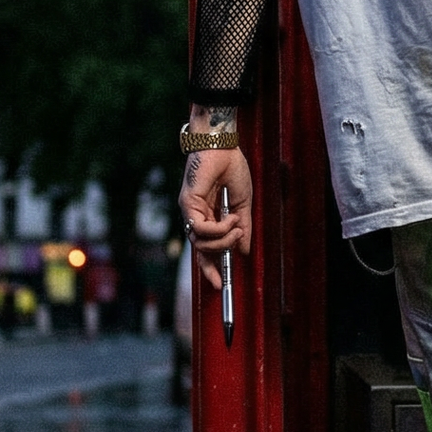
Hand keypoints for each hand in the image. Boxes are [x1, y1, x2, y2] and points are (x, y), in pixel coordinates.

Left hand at [179, 148, 251, 286]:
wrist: (223, 146)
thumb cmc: (232, 169)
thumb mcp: (242, 204)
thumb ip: (242, 228)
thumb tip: (244, 250)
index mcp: (208, 217)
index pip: (205, 249)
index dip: (210, 268)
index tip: (220, 284)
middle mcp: (195, 216)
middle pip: (202, 250)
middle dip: (222, 252)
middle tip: (240, 237)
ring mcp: (190, 210)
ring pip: (201, 242)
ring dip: (223, 239)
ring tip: (237, 225)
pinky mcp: (187, 203)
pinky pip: (200, 228)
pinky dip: (218, 229)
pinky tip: (230, 218)